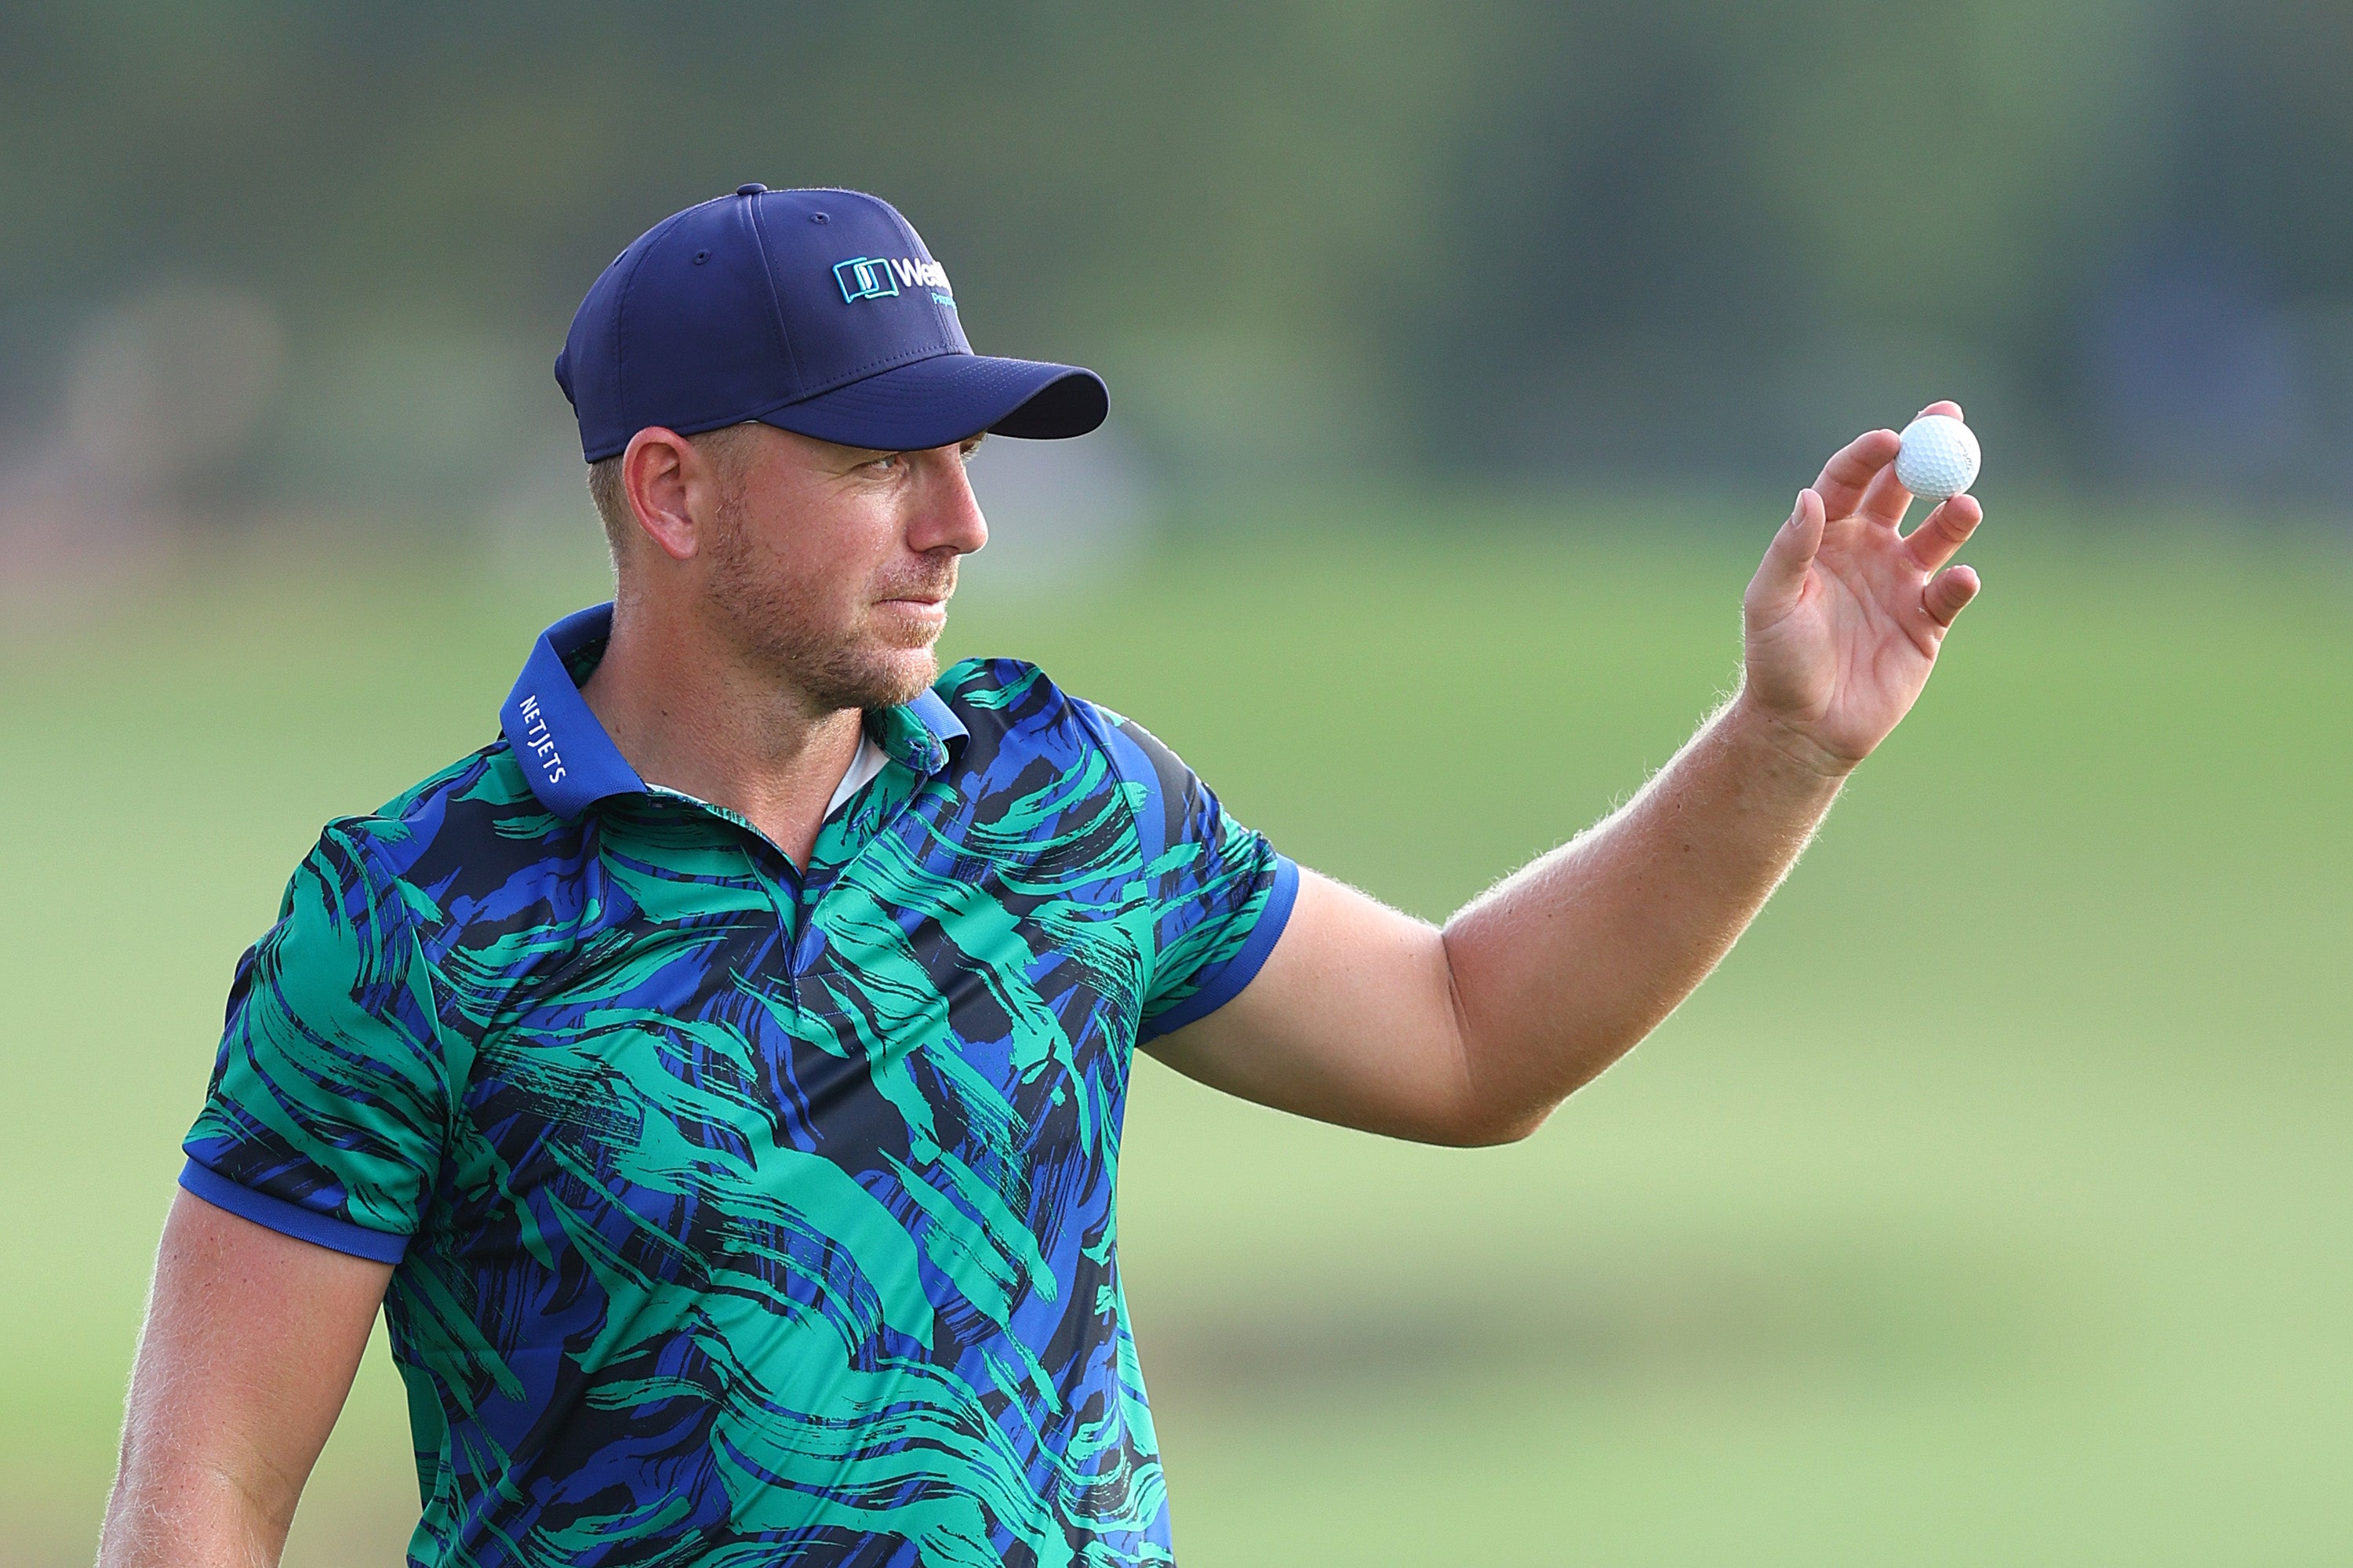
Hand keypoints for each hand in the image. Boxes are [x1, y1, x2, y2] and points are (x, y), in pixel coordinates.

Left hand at [1739, 400, 1983, 772]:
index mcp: (1827, 537)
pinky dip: (1960, 582)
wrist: (1803, 725)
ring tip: (1962, 506)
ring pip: (1939, 535)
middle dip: (1928, 453)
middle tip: (1951, 422)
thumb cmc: (1777, 661)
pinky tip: (1957, 580)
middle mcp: (1869, 551)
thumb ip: (1791, 549)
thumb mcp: (1770, 601)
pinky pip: (1951, 593)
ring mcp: (1901, 584)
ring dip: (1953, 515)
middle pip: (1904, 489)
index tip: (1892, 437)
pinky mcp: (1927, 623)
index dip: (1872, 455)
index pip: (1852, 481)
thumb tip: (1811, 496)